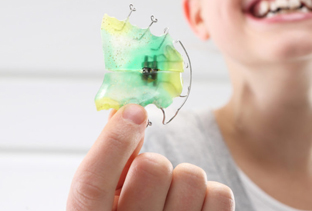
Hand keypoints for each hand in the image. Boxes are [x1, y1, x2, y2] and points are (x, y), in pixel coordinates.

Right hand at [67, 104, 234, 210]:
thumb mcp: (110, 197)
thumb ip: (114, 159)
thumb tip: (125, 110)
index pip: (92, 182)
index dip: (114, 140)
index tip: (135, 111)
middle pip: (151, 169)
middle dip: (156, 164)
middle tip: (155, 181)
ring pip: (190, 176)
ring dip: (185, 179)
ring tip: (175, 198)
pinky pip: (219, 194)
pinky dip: (211, 194)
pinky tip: (196, 207)